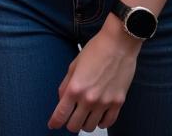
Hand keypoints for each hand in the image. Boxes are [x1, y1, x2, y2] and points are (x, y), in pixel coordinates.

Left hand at [47, 17, 140, 131]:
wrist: (119, 44)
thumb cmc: (96, 50)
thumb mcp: (74, 64)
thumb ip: (66, 84)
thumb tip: (61, 100)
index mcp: (75, 88)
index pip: (61, 114)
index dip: (55, 122)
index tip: (52, 125)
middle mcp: (89, 98)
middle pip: (74, 126)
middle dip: (69, 123)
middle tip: (70, 116)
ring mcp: (105, 102)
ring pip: (90, 127)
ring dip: (85, 123)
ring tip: (84, 114)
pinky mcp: (118, 103)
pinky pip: (107, 123)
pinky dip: (100, 122)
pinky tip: (98, 115)